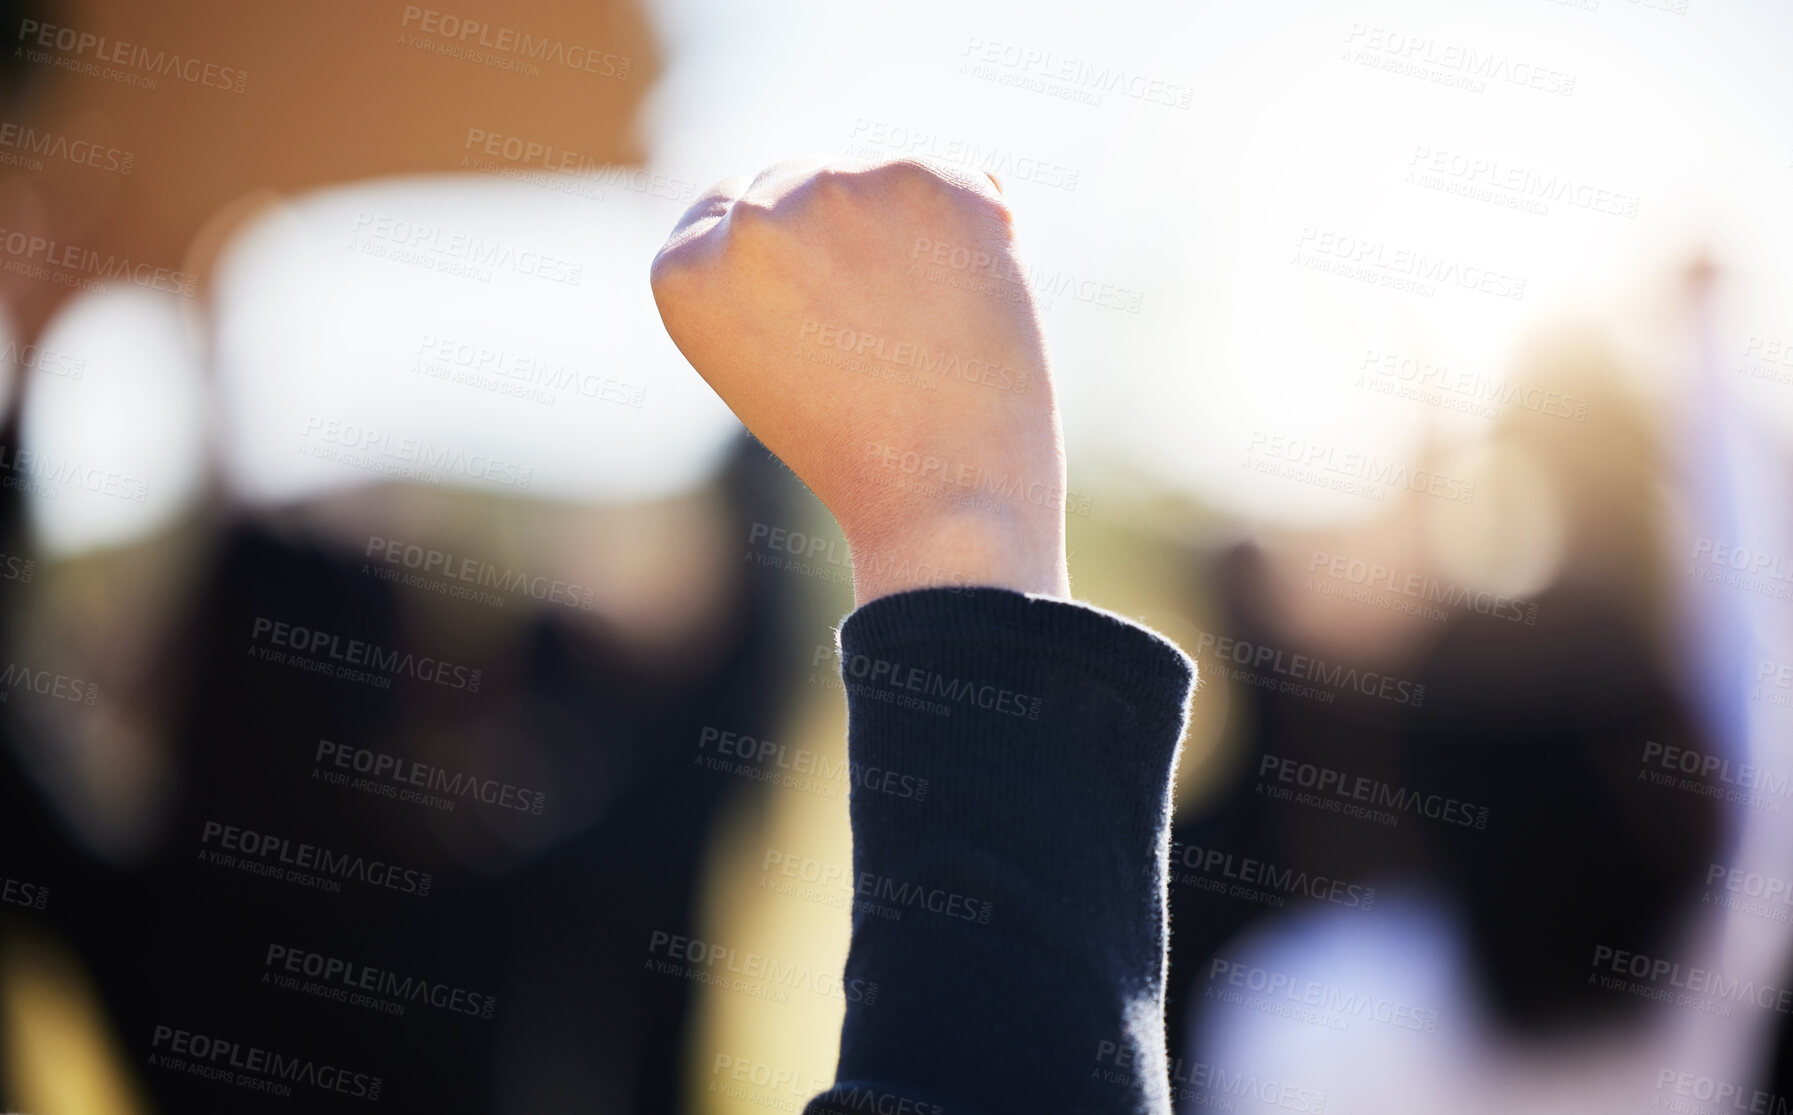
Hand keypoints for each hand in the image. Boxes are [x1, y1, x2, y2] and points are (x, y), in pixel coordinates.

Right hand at [649, 156, 1070, 604]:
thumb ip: (759, 277)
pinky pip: (964, 181)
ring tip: (934, 326)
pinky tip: (977, 298)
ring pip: (884, 181)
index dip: (793, 250)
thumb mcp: (764, 364)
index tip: (828, 303)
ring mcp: (831, 192)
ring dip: (916, 234)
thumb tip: (817, 190)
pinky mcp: (920, 183)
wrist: (942, 497)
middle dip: (853, 238)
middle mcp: (745, 222)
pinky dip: (981, 228)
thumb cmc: (865, 453)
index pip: (732, 204)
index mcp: (683, 271)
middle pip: (806, 179)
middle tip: (893, 335)